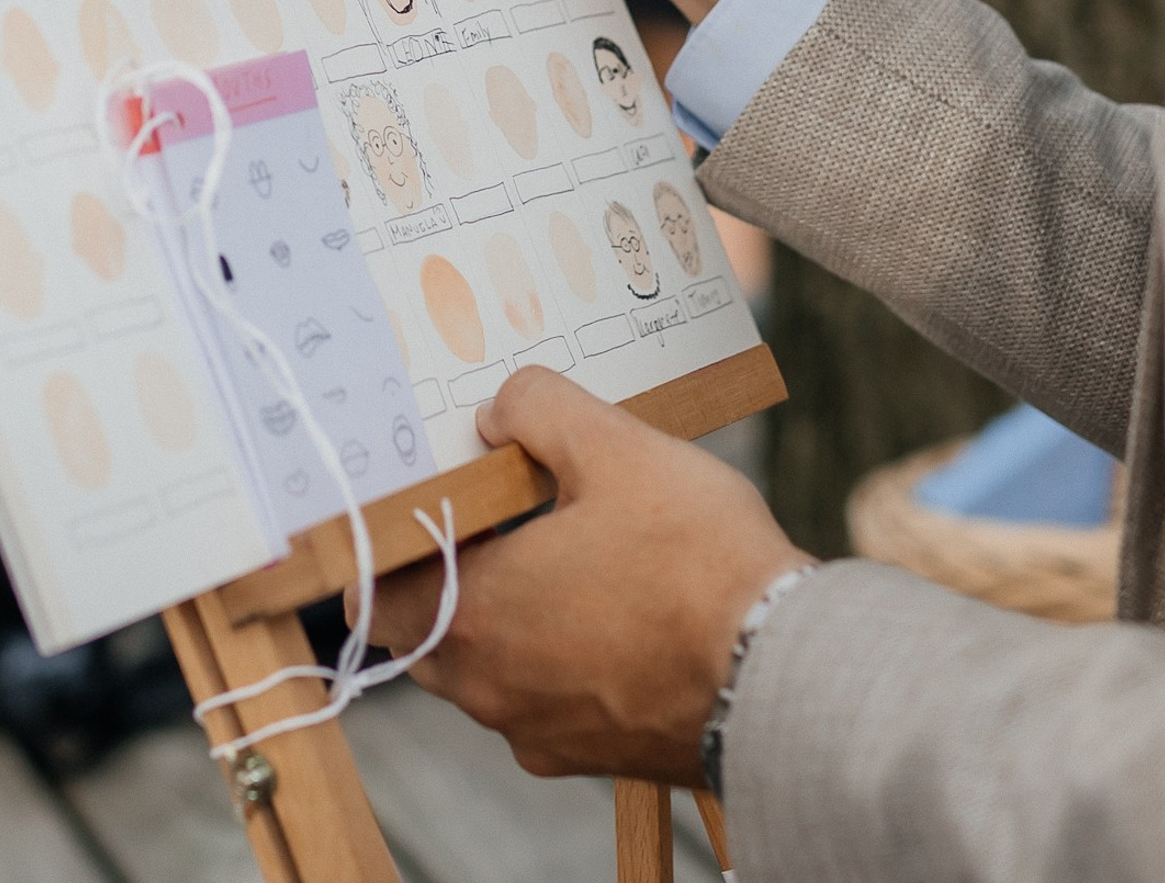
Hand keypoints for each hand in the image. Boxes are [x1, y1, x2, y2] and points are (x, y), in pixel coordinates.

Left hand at [365, 367, 808, 781]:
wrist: (787, 676)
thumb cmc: (696, 562)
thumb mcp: (613, 445)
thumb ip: (536, 409)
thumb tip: (497, 411)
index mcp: (476, 619)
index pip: (377, 597)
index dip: (387, 545)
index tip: (419, 499)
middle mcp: (494, 692)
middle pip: (431, 631)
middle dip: (451, 570)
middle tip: (493, 509)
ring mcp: (545, 733)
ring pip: (490, 667)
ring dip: (508, 611)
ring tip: (561, 545)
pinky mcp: (597, 755)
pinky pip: (548, 698)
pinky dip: (558, 653)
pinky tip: (609, 601)